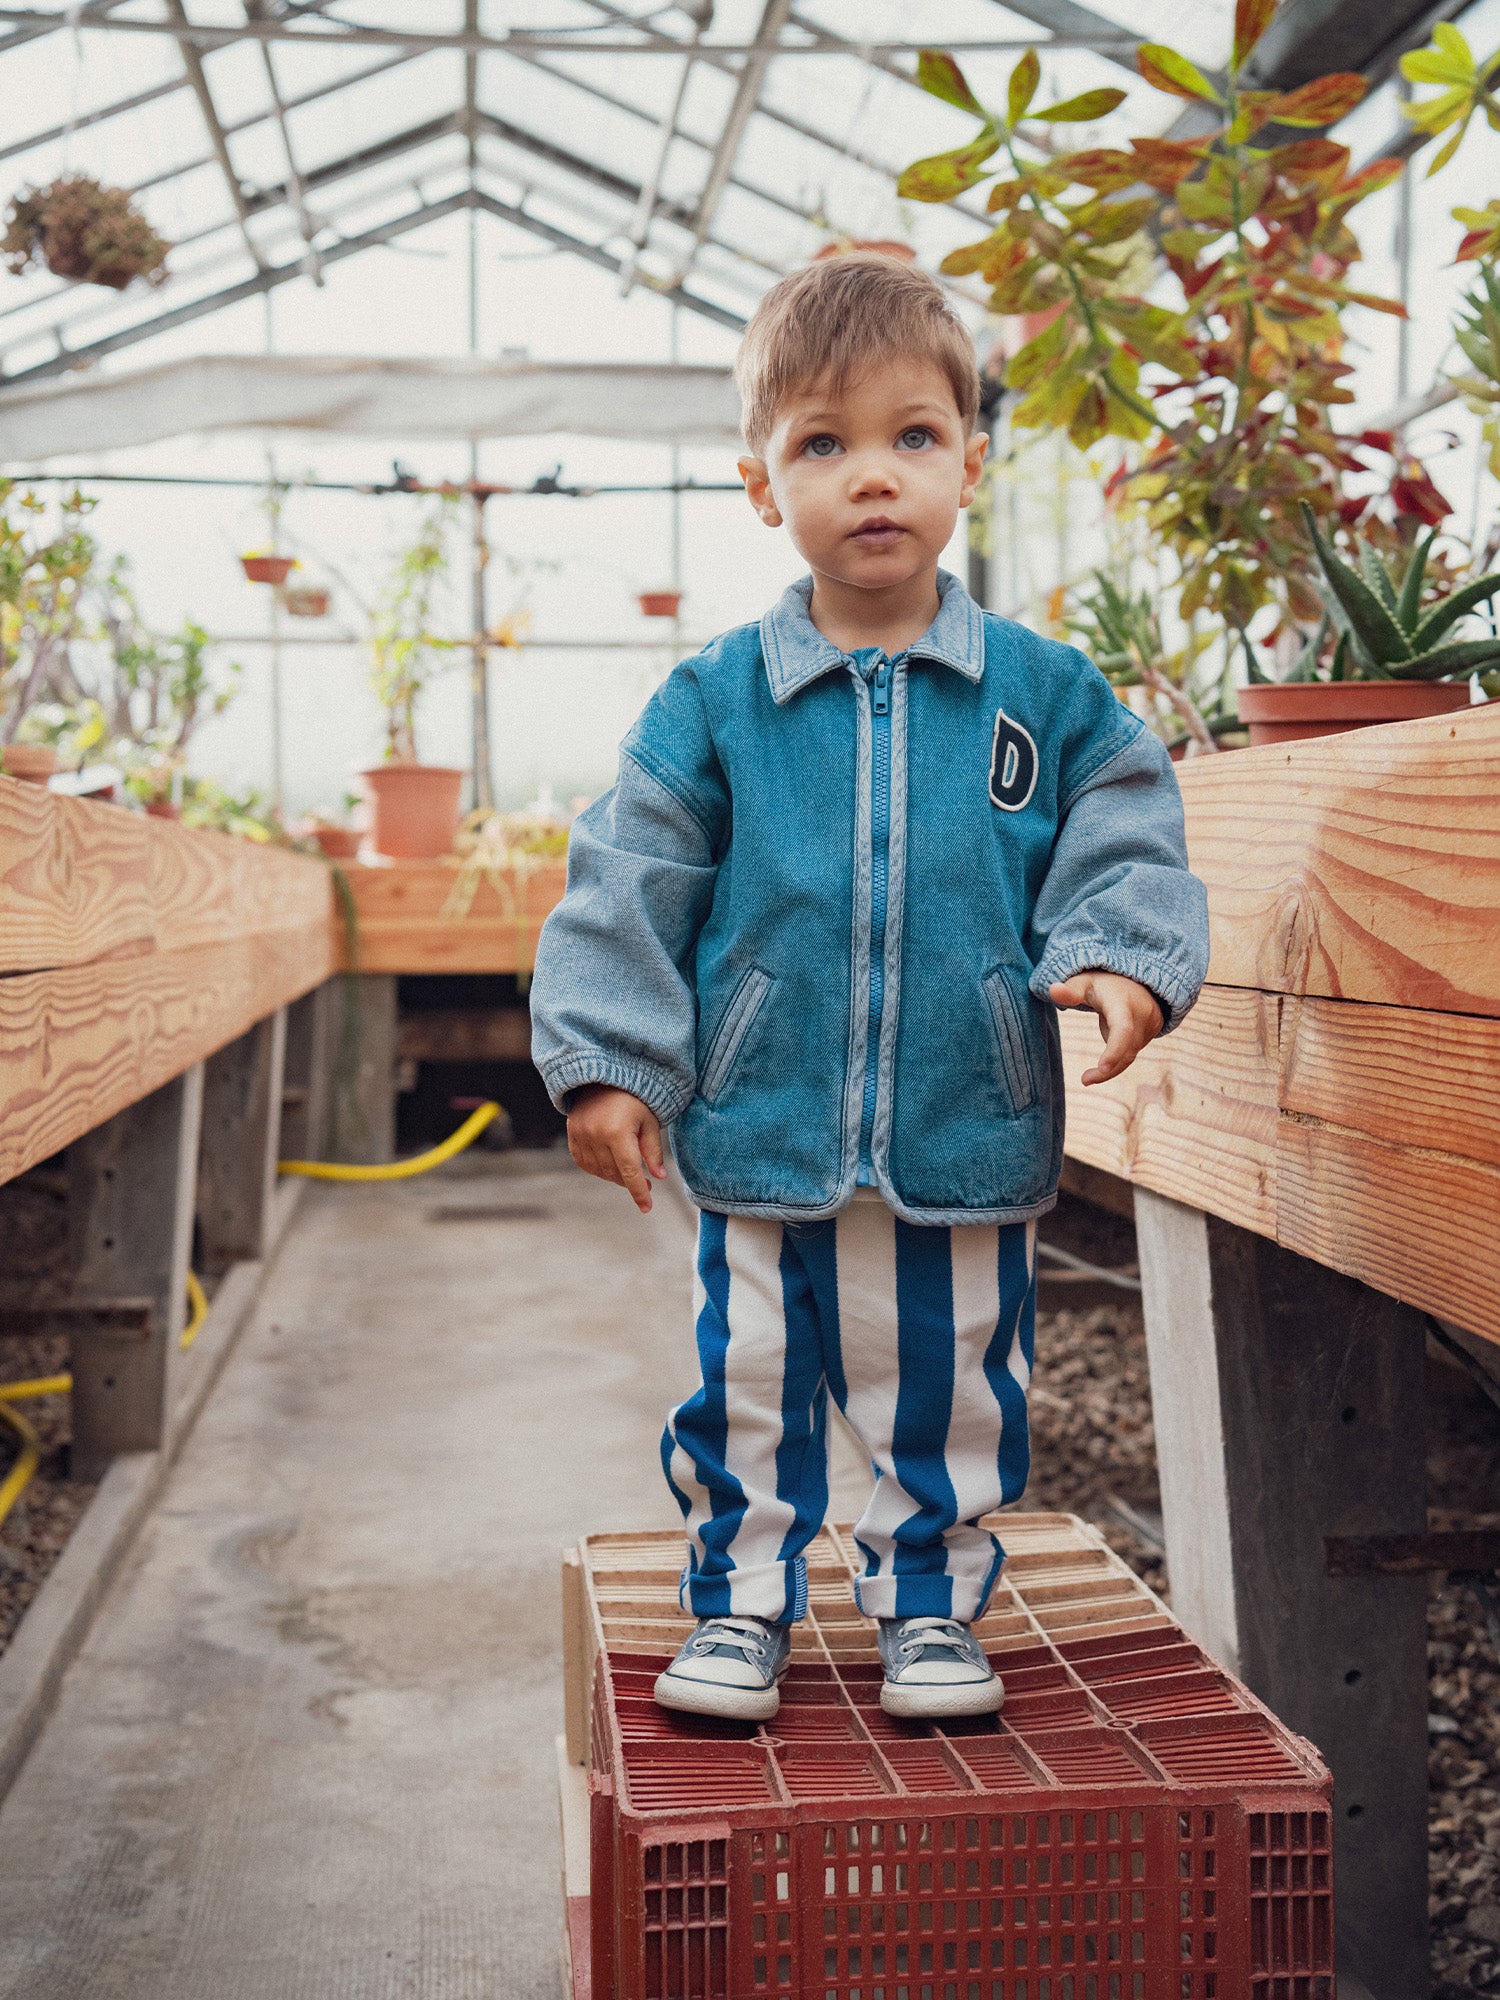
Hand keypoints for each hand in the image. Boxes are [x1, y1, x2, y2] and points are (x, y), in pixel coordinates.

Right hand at [567, 1085, 665, 1212]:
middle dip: (631, 1182)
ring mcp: (581, 1135)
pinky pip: (584, 1162)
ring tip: (628, 1169)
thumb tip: (658, 1177)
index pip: (630, 1172)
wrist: (604, 1075)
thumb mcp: (649, 1121)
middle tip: (646, 1182)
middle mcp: (596, 1135)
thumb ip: (653, 1150)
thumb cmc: (634, 1096)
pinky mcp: (572, 1134)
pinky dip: (597, 1168)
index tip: (647, 1208)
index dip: (639, 1192)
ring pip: (599, 1171)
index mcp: (618, 1132)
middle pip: (615, 1174)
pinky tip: (609, 1164)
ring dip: (615, 1176)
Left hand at [1048, 971, 1163, 1086]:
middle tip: (1084, 1080)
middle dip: (1107, 1069)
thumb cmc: (1101, 984)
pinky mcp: (1153, 1031)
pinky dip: (1118, 1059)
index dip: (1114, 1050)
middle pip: (1127, 1049)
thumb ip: (1069, 991)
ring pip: (1131, 1054)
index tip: (1101, 1068)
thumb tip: (1052, 990)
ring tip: (1088, 1076)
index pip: (1122, 1029)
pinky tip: (1105, 1060)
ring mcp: (1151, 1023)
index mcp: (1122, 1002)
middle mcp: (1142, 1013)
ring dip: (1111, 1067)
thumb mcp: (1083, 983)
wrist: (1133, 979)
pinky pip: (1134, 1051)